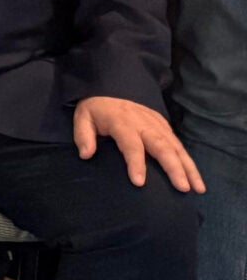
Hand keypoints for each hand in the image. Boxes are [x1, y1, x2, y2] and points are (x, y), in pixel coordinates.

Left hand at [74, 96, 204, 191]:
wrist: (109, 90)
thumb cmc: (96, 111)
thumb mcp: (82, 118)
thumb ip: (83, 136)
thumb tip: (86, 155)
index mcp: (122, 122)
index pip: (131, 144)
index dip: (135, 163)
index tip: (139, 183)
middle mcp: (144, 123)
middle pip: (162, 146)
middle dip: (174, 168)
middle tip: (183, 188)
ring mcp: (157, 124)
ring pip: (176, 147)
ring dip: (189, 168)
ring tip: (198, 189)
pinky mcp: (165, 126)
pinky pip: (179, 145)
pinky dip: (189, 162)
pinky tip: (195, 179)